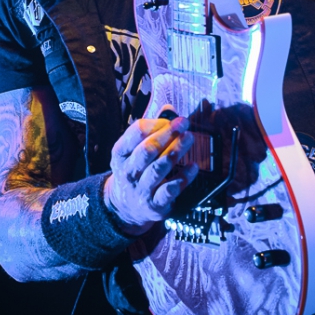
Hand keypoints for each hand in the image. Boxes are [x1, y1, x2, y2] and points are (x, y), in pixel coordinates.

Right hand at [104, 118, 197, 234]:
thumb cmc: (134, 169)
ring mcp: (140, 189)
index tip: (171, 119)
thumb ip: (152, 128)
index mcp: (120, 153)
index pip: (135, 133)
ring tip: (189, 138)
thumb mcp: (133, 149)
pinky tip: (193, 167)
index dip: (155, 123)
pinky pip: (169, 191)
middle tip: (184, 123)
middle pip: (147, 150)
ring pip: (158, 169)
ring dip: (175, 152)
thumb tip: (169, 109)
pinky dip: (182, 178)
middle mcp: (128, 171)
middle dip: (167, 134)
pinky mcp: (154, 205)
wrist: (124, 206)